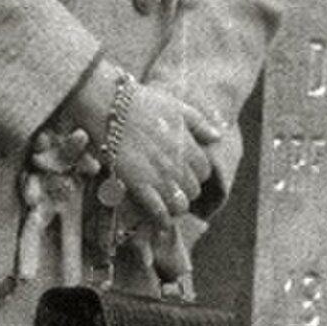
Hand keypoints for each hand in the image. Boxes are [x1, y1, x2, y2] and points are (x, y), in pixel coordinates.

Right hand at [68, 65, 223, 223]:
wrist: (109, 106)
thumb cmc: (142, 103)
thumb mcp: (177, 107)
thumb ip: (200, 124)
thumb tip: (217, 137)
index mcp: (187, 145)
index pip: (204, 171)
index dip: (197, 174)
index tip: (186, 173)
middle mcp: (176, 163)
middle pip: (194, 190)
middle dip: (187, 191)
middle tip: (175, 188)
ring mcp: (158, 175)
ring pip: (180, 204)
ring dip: (176, 206)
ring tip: (168, 203)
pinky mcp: (138, 185)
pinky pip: (158, 211)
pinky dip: (162, 219)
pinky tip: (161, 222)